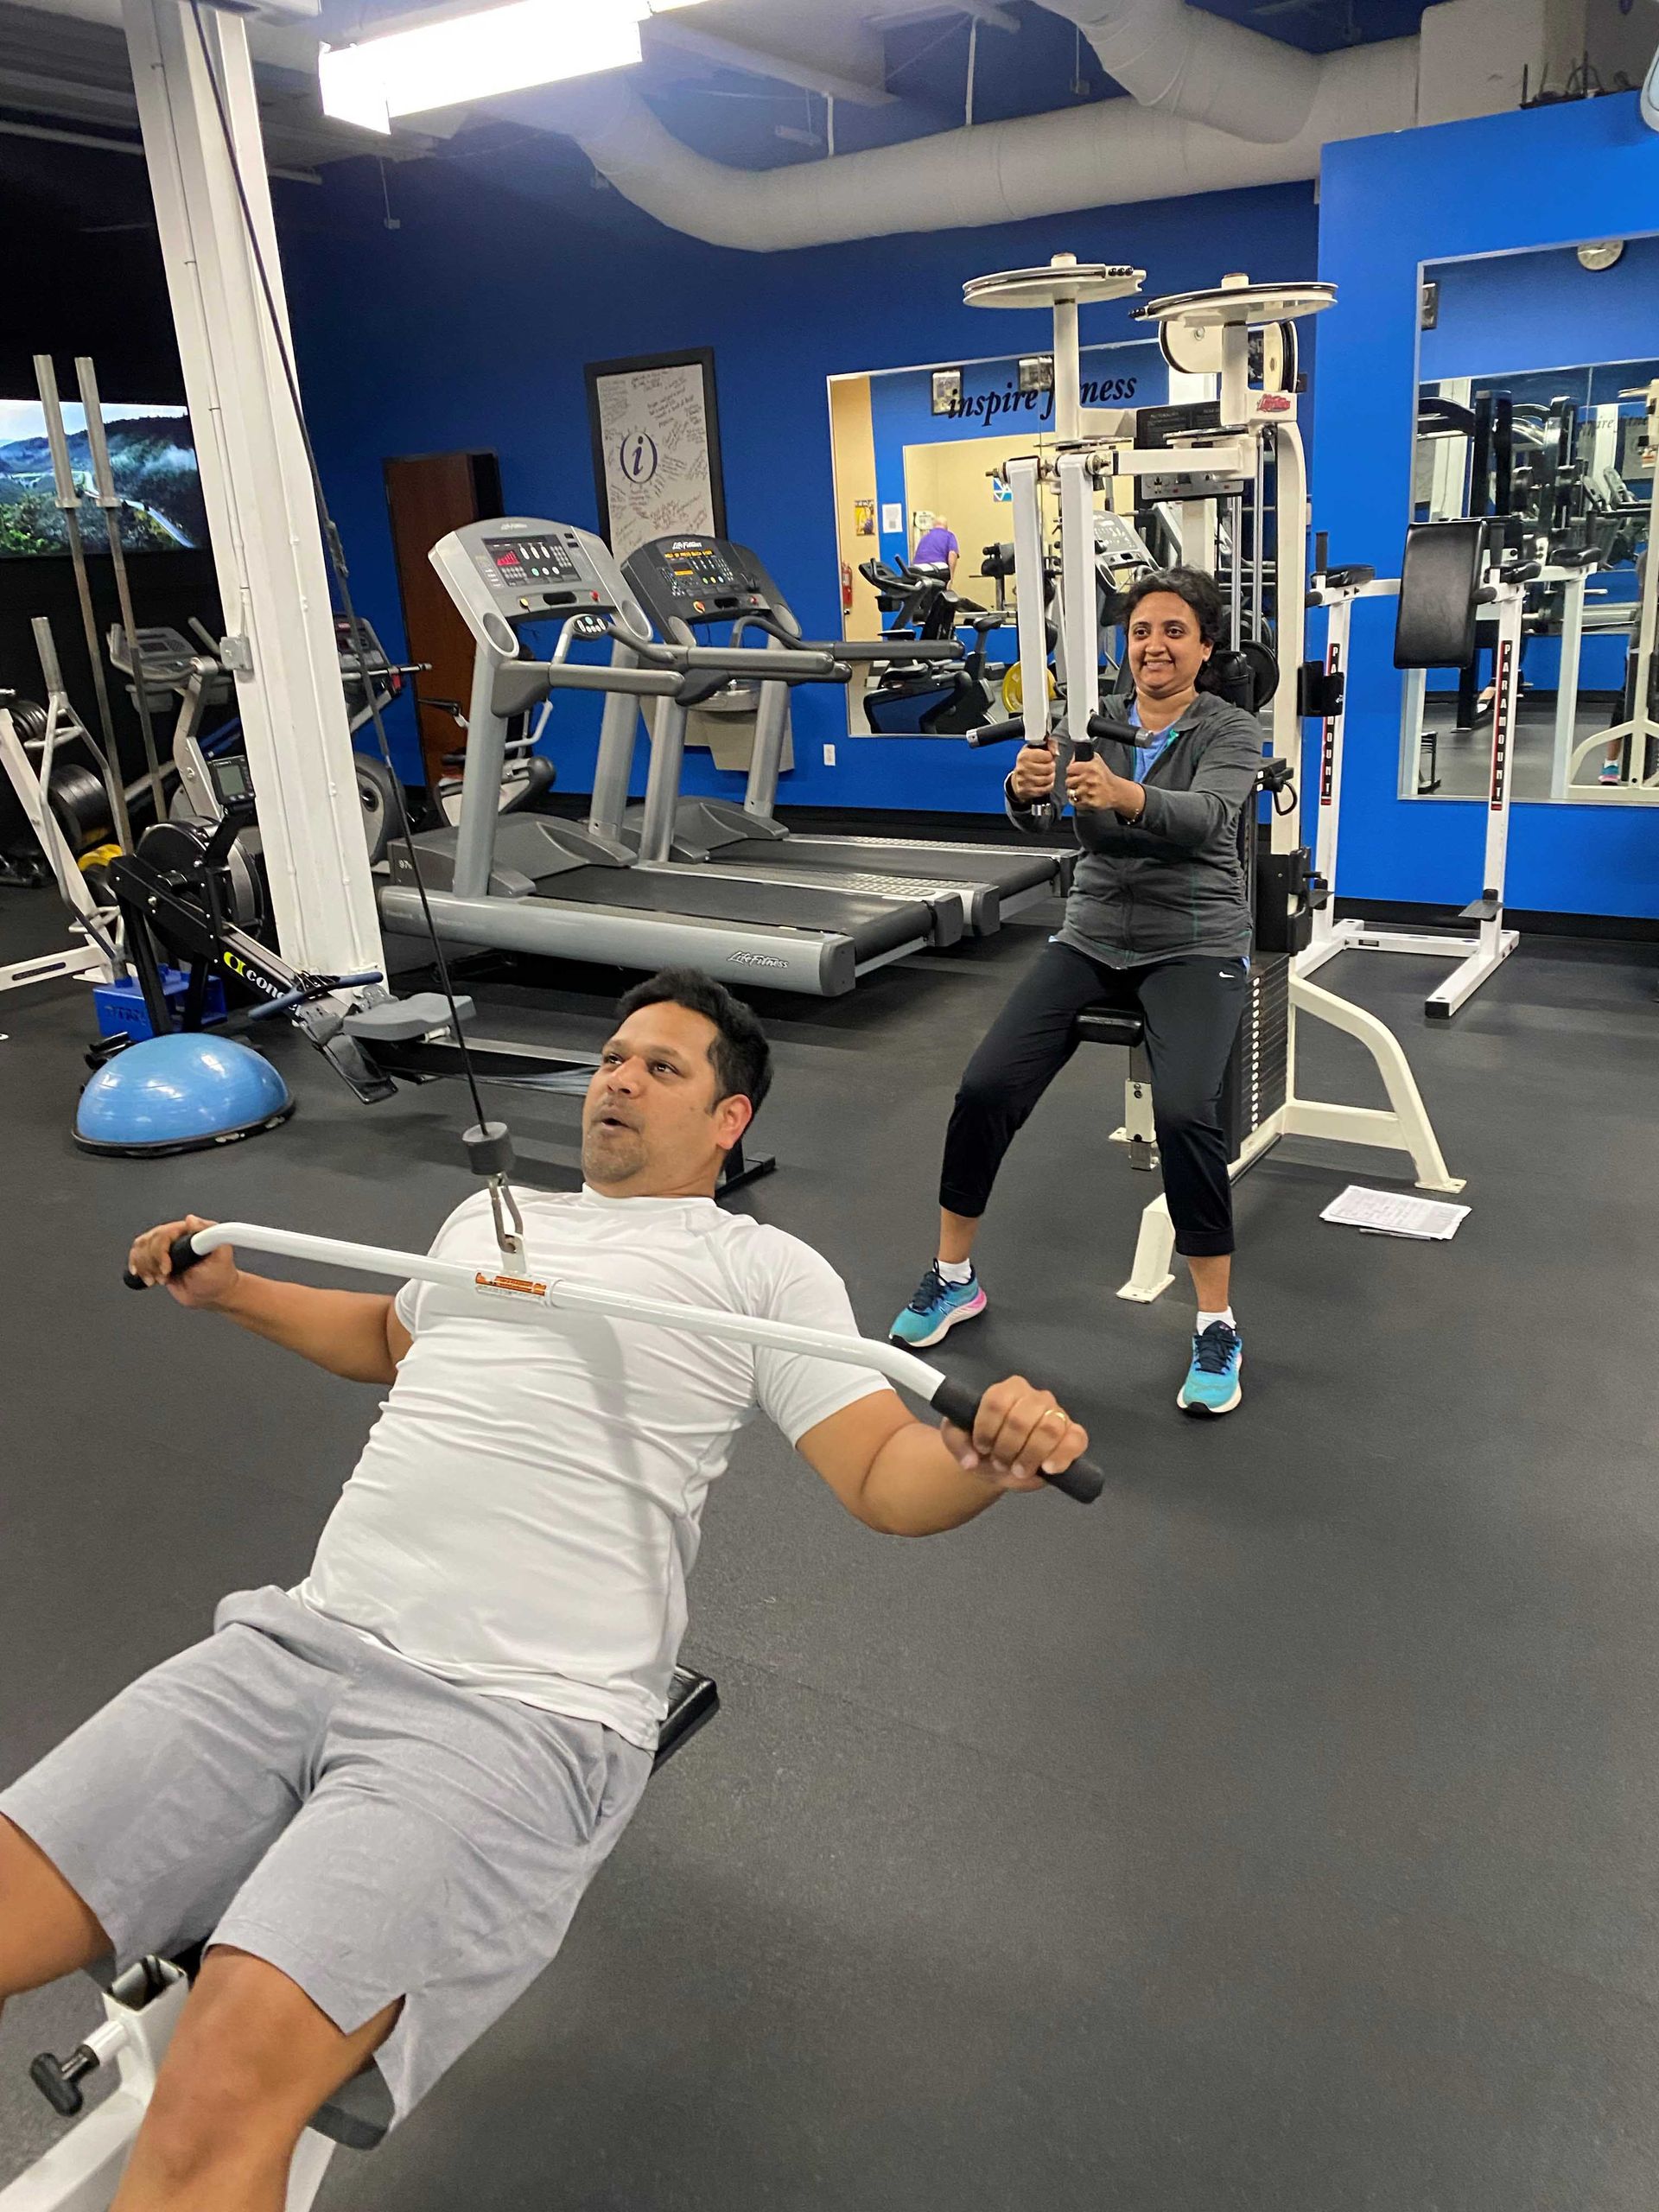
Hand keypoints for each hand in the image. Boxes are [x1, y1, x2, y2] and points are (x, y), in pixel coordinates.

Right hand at [126, 1215, 238, 1309]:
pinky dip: (136, 1265)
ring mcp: (165, 1248)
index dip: (160, 1252)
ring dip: (144, 1266)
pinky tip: (142, 1275)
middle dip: (152, 1262)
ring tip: (157, 1280)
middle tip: (164, 1276)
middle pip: (149, 1241)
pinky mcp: (157, 1259)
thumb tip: (191, 1219)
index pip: (164, 1234)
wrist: (213, 1293)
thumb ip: (210, 1236)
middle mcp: (175, 1237)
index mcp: (190, 1231)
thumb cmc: (220, 1275)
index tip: (166, 1269)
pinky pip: (138, 1255)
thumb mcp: (221, 1255)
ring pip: (141, 1248)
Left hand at [940, 1375, 1089, 1492]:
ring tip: (1019, 1470)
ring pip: (1049, 1428)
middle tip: (1000, 1463)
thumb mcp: (959, 1440)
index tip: (981, 1448)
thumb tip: (971, 1460)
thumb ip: (956, 1442)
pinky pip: (1076, 1439)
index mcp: (1006, 1390)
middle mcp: (1034, 1396)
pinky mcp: (1073, 1434)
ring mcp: (1057, 1413)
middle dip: (1007, 1448)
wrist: (1002, 1464)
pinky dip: (1062, 1455)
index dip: (987, 1429)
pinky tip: (1048, 1469)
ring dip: (1030, 1455)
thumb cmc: (983, 1446)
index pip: (997, 1401)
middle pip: (1022, 1418)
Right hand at [1008, 742, 1055, 802]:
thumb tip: (1056, 752)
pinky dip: (1048, 786)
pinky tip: (1045, 782)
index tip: (1047, 758)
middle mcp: (1022, 768)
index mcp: (1025, 755)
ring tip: (1047, 774)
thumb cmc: (1030, 761)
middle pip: (1049, 768)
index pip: (1048, 756)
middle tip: (1049, 767)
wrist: (1018, 777)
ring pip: (1048, 779)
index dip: (1050, 757)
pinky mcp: (1026, 790)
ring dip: (1051, 777)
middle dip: (1052, 767)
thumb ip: (1050, 744)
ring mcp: (1024, 780)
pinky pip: (1045, 789)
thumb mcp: (1037, 748)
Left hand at [1065, 755, 1138, 816]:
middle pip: (1068, 781)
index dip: (1071, 771)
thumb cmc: (1105, 777)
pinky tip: (1083, 798)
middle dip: (1072, 783)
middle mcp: (1089, 779)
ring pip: (1070, 793)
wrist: (1115, 792)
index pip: (1070, 769)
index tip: (1074, 773)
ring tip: (1081, 791)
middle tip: (1077, 783)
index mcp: (1090, 767)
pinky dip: (1077, 802)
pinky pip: (1075, 803)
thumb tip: (1073, 758)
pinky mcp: (1089, 802)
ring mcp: (1088, 791)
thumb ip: (1084, 757)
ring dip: (1074, 793)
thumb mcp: (1097, 761)